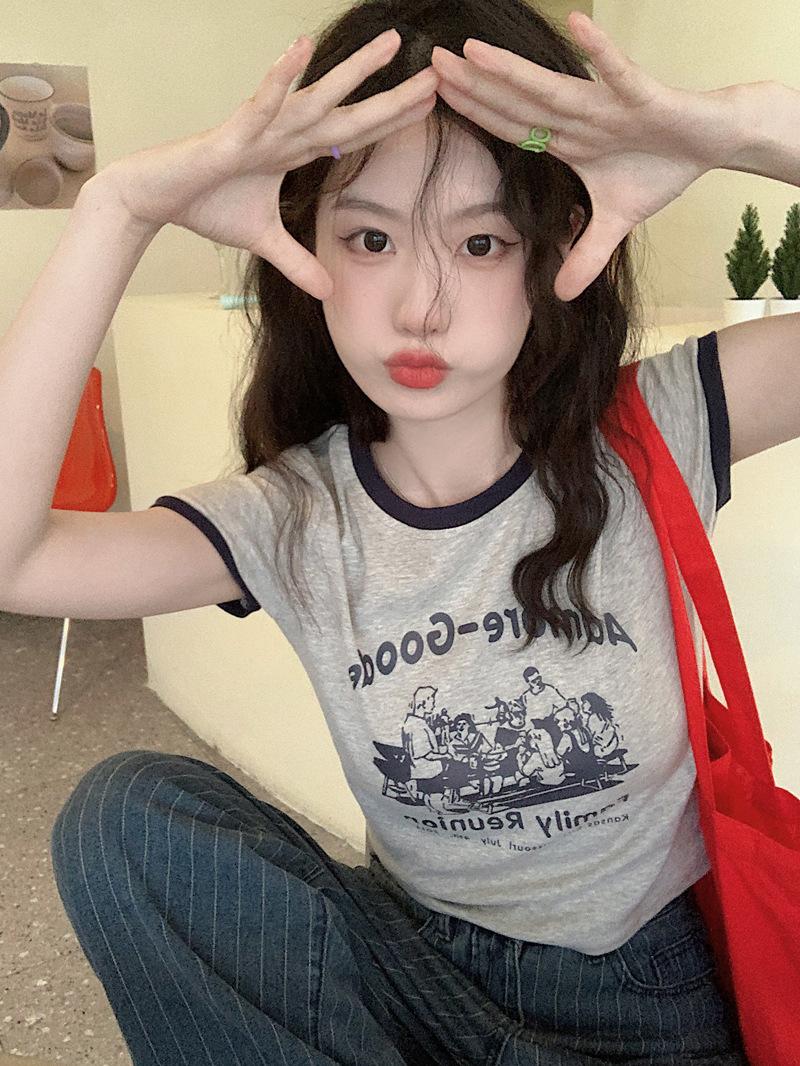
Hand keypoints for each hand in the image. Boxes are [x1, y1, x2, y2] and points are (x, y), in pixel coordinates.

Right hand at [93, 30, 438, 300]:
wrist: (158, 199)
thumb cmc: (207, 206)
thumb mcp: (264, 242)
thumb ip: (298, 263)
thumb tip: (328, 293)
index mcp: (295, 149)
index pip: (355, 133)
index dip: (392, 120)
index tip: (431, 105)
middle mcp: (287, 131)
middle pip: (352, 112)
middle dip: (394, 95)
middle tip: (438, 72)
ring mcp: (262, 128)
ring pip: (317, 96)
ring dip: (354, 71)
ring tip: (391, 45)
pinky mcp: (232, 135)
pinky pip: (261, 103)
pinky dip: (280, 78)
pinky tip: (301, 49)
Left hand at [431, 11, 743, 301]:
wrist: (712, 140)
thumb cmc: (661, 168)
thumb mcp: (617, 223)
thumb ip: (586, 255)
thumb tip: (562, 295)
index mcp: (568, 140)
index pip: (512, 126)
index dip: (475, 114)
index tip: (436, 99)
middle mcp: (579, 117)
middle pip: (518, 102)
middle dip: (476, 86)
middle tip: (432, 64)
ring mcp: (608, 105)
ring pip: (553, 88)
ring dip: (515, 72)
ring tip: (475, 52)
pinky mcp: (645, 96)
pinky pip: (620, 73)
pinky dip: (601, 54)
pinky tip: (577, 26)